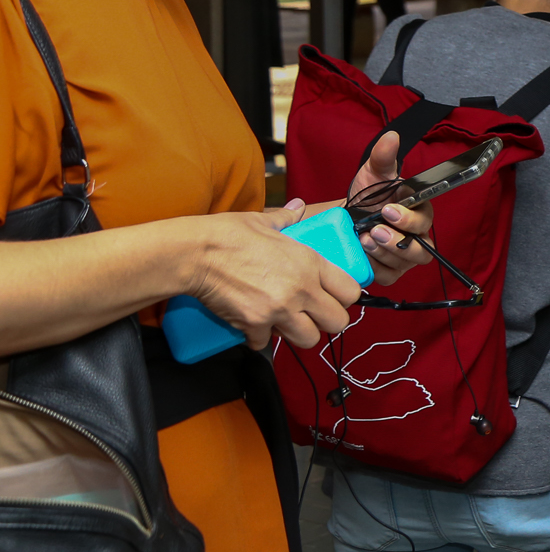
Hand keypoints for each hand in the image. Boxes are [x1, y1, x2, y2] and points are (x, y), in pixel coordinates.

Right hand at [185, 202, 363, 349]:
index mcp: (311, 262)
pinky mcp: (254, 324)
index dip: (344, 298)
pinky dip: (259, 338)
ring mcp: (279, 309)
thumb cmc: (229, 234)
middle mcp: (302, 288)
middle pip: (338, 322)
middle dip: (326, 322)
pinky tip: (253, 325)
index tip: (333, 298)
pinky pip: (266, 343)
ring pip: (308, 340)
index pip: (351, 292)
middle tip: (311, 314)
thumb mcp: (265, 221)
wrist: (195, 253)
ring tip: (285, 322)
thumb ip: (288, 218)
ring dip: (297, 334)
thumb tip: (298, 207)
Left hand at [345, 131, 436, 286]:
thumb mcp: (374, 172)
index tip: (388, 210)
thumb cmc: (368, 195)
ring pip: (405, 264)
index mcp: (419, 212)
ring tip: (363, 240)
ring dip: (383, 253)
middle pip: (422, 250)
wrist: (349, 217)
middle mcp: (417, 237)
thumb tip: (391, 137)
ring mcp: (404, 257)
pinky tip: (362, 254)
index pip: (425, 221)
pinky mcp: (390, 271)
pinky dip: (375, 267)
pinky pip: (389, 276)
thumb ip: (383, 156)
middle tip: (374, 231)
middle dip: (397, 242)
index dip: (409, 220)